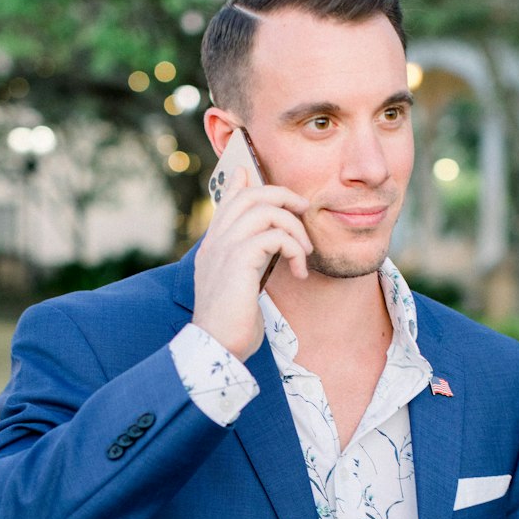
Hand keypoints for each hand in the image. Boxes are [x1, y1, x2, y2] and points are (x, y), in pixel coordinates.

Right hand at [193, 166, 311, 361]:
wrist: (217, 347)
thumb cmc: (232, 326)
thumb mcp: (240, 289)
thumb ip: (248, 265)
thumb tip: (263, 253)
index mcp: (213, 247)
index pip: (227, 202)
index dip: (241, 183)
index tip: (250, 171)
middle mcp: (216, 242)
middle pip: (249, 196)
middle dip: (282, 195)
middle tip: (304, 209)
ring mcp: (225, 248)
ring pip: (266, 211)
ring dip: (295, 228)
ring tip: (305, 253)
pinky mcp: (239, 259)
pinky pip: (275, 236)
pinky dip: (295, 249)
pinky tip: (299, 272)